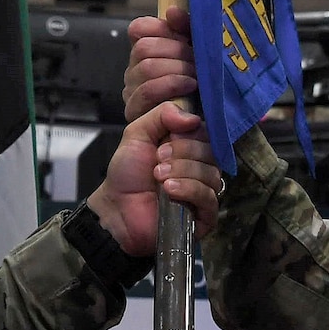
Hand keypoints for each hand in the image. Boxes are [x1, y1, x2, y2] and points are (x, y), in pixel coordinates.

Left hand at [87, 102, 221, 253]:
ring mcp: (205, 191)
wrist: (117, 209)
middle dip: (183, 152)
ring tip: (159, 176)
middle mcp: (201, 167)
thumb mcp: (138, 133)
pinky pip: (208, 196)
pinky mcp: (205, 215)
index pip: (207, 132)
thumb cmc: (127, 174)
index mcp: (189, 147)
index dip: (189, 133)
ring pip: (211, 173)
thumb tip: (193, 118)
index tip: (165, 140)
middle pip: (212, 151)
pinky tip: (169, 191)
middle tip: (158, 159)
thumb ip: (161, 115)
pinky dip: (188, 189)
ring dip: (183, 171)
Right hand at [125, 7, 199, 121]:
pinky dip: (171, 85)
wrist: (210, 121)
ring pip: (146, 67)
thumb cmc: (204, 85)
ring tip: (196, 77)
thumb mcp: (199, 52)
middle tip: (196, 61)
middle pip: (144, 48)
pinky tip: (190, 88)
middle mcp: (134, 70)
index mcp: (146, 52)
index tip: (181, 35)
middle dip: (175, 52)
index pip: (139, 29)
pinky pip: (147, 90)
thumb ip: (187, 28)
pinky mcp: (135, 111)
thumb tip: (172, 12)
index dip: (160, 28)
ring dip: (176, 69)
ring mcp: (132, 90)